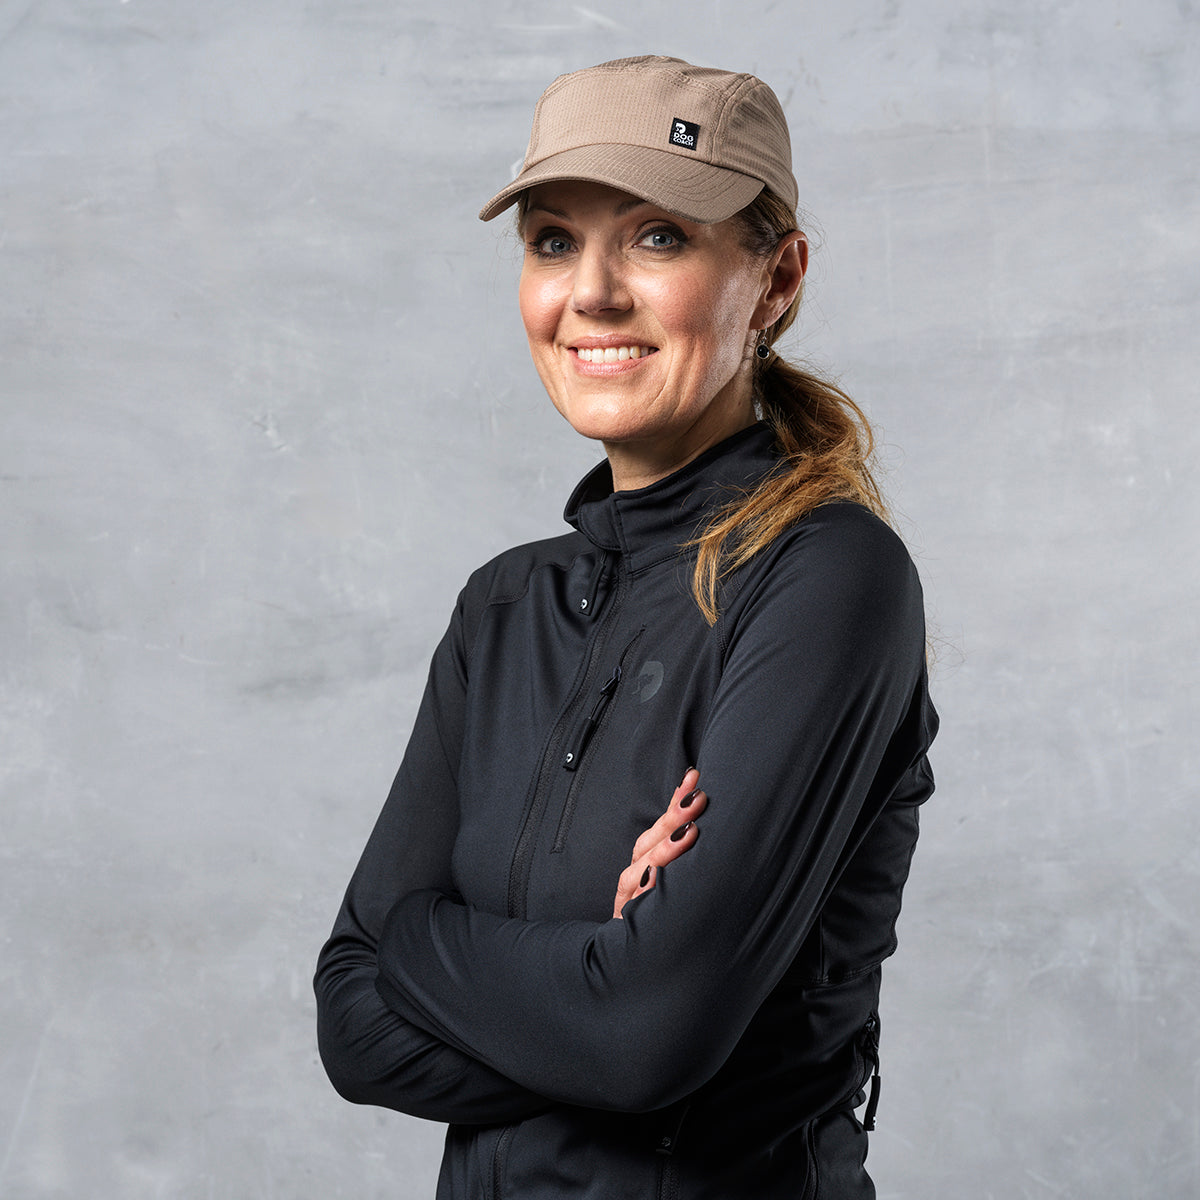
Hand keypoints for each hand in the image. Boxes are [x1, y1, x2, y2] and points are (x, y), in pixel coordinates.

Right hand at [612, 768, 706, 918]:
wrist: (638, 971)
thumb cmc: (665, 922)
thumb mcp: (680, 886)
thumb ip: (689, 856)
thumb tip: (713, 821)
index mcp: (649, 864)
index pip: (662, 827)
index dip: (675, 801)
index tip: (693, 776)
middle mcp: (637, 879)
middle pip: (650, 842)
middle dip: (673, 818)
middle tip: (697, 798)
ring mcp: (630, 902)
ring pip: (641, 870)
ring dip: (663, 850)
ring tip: (686, 834)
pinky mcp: (627, 926)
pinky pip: (634, 906)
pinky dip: (644, 891)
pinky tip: (655, 878)